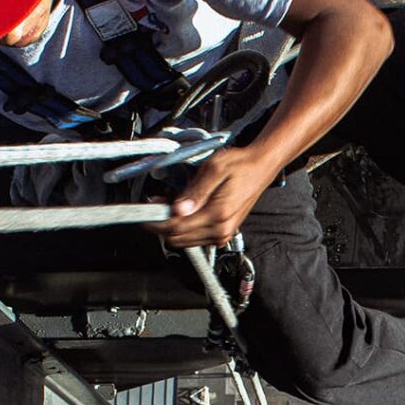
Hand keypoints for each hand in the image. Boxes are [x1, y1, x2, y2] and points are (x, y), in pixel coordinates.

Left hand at [142, 146, 280, 248]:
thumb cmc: (240, 164)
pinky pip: (195, 238)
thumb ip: (194, 191)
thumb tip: (177, 209)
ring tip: (168, 205)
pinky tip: (182, 212)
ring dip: (172, 227)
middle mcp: (220, 229)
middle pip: (177, 238)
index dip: (156, 221)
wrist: (261, 167)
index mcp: (217, 214)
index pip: (176, 227)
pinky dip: (184, 228)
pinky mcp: (222, 234)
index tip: (144, 214)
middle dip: (162, 224)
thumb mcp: (214, 168)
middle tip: (154, 205)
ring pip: (184, 241)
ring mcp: (222, 234)